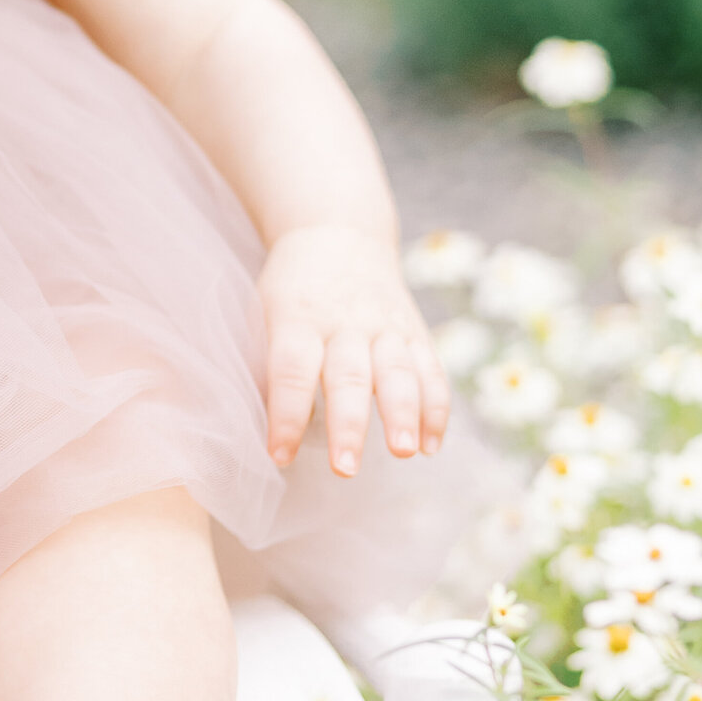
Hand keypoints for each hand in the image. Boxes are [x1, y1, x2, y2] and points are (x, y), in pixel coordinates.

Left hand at [258, 225, 449, 476]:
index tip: (279, 455)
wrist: (339, 232)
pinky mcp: (415, 331)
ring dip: (402, 415)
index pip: (292, 370)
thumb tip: (266, 427)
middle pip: (349, 376)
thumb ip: (269, 364)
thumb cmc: (293, 289)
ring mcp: (386, 326)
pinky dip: (435, 408)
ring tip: (402, 453)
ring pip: (398, 372)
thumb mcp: (266, 312)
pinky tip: (431, 444)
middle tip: (346, 468)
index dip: (286, 415)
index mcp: (299, 318)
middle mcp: (346, 322)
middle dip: (349, 425)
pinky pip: (430, 370)